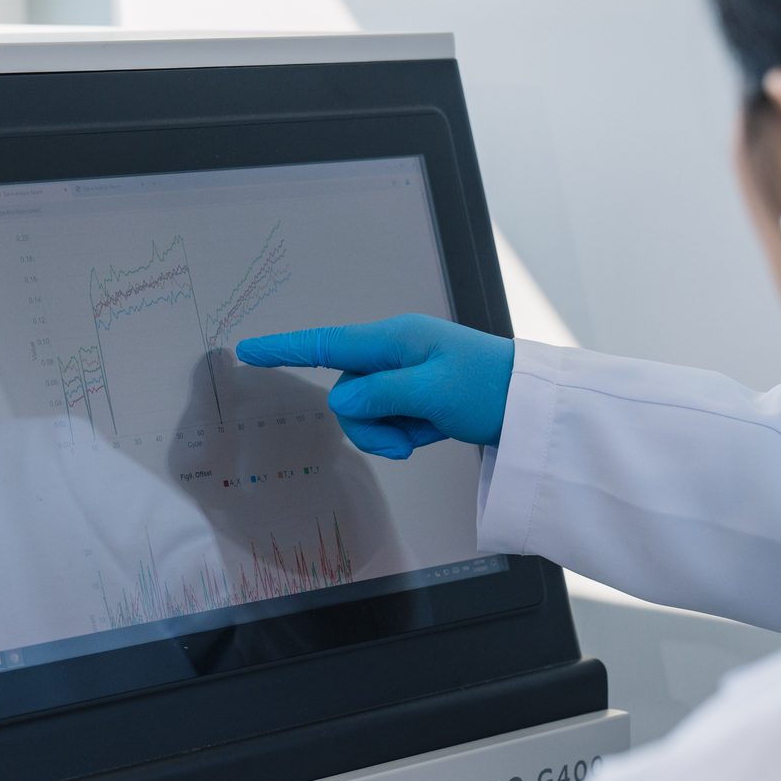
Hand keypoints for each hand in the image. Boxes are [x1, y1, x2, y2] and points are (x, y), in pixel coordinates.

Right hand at [235, 314, 514, 458]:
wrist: (531, 405)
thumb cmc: (488, 387)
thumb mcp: (431, 393)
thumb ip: (379, 396)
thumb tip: (340, 401)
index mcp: (395, 340)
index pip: (327, 344)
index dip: (285, 349)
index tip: (248, 352)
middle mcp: (395, 352)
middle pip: (348, 392)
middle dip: (368, 423)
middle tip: (405, 441)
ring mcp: (406, 375)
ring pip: (366, 410)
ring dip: (388, 433)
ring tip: (424, 437)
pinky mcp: (416, 396)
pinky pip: (389, 419)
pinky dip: (405, 433)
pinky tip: (433, 433)